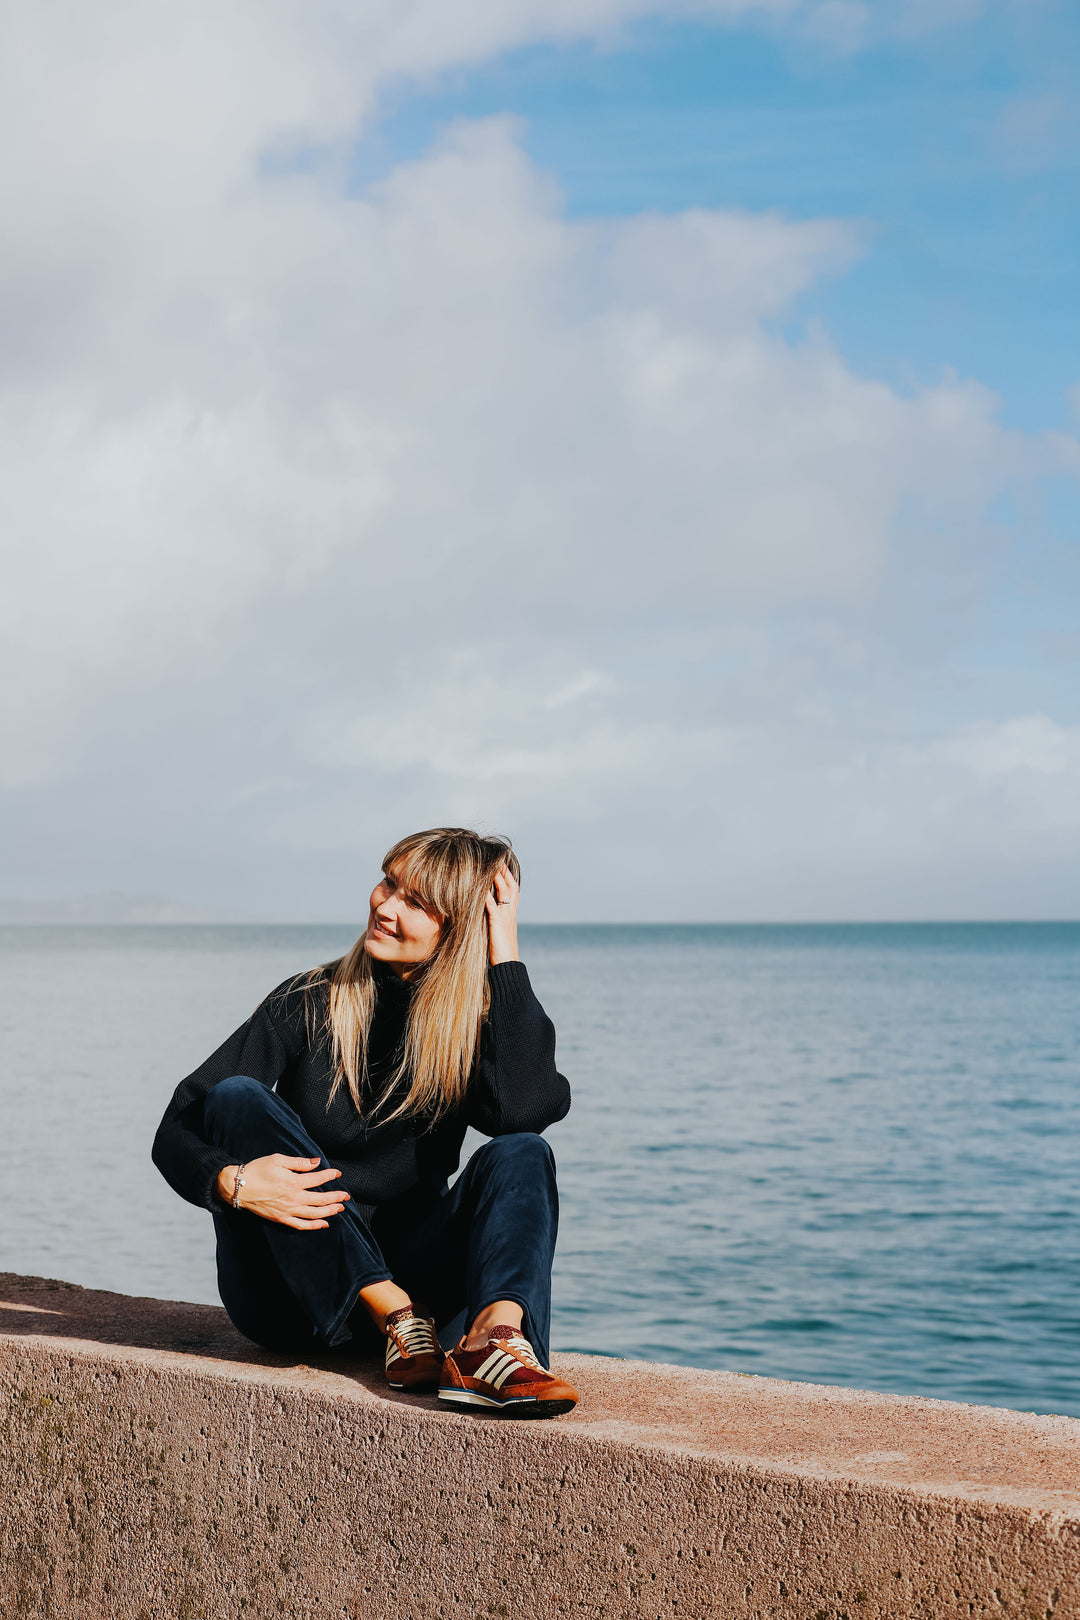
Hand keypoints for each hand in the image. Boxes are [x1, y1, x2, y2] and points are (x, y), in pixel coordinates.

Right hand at [216, 1155, 349, 1229]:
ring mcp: (288, 1210)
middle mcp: (293, 1198)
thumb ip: (299, 1162)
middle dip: (336, 1197)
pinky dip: (313, 1225)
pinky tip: (323, 1224)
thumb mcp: (278, 1160)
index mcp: (293, 1182)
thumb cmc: (257, 1170)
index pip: (318, 1179)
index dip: (330, 1175)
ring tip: (340, 1208)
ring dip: (329, 1211)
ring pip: (314, 1214)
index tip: (337, 1173)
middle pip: (320, 1199)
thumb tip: (316, 1162)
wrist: (238, 1187)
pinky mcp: (281, 1218)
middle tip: (346, 1196)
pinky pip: (301, 1225)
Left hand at [485, 863, 519, 965]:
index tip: (502, 864)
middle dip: (505, 871)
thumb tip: (485, 912)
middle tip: (498, 857)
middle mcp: (511, 913)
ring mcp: (506, 918)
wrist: (508, 966)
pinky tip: (481, 888)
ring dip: (497, 878)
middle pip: (511, 886)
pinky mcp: (498, 924)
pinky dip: (487, 896)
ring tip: (491, 865)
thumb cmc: (500, 952)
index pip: (513, 890)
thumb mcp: (498, 931)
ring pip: (504, 892)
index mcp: (511, 914)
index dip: (508, 876)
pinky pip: (493, 906)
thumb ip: (494, 920)